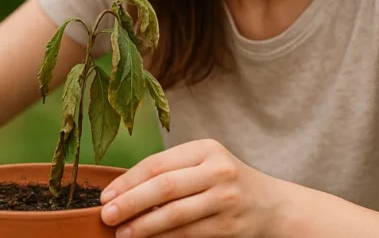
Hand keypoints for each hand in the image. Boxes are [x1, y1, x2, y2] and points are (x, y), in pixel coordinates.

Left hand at [99, 138, 285, 237]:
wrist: (272, 206)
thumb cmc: (225, 184)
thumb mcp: (204, 166)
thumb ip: (172, 173)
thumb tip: (122, 192)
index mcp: (206, 149)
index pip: (158, 164)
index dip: (128, 181)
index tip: (106, 196)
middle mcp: (218, 170)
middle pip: (164, 186)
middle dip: (130, 202)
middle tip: (107, 216)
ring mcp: (226, 199)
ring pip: (175, 214)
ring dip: (143, 226)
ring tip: (121, 233)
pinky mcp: (230, 226)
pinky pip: (188, 233)